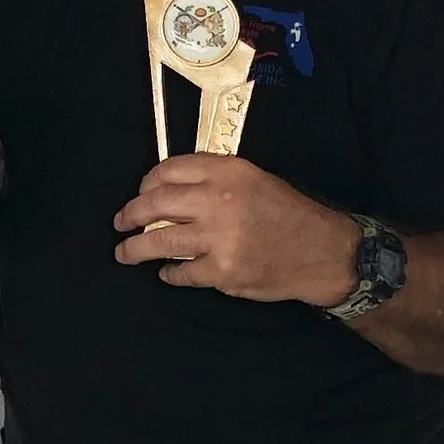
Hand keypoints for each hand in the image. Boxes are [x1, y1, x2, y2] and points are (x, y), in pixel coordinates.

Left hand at [112, 156, 354, 302]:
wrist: (322, 251)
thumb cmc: (289, 213)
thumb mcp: (255, 179)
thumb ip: (215, 179)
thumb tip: (168, 191)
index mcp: (228, 171)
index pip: (170, 169)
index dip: (147, 183)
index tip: (141, 193)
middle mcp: (219, 200)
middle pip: (155, 204)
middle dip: (131, 214)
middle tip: (121, 223)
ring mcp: (218, 238)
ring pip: (159, 241)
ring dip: (135, 248)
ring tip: (124, 253)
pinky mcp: (222, 271)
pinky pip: (181, 272)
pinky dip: (170, 273)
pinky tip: (167, 272)